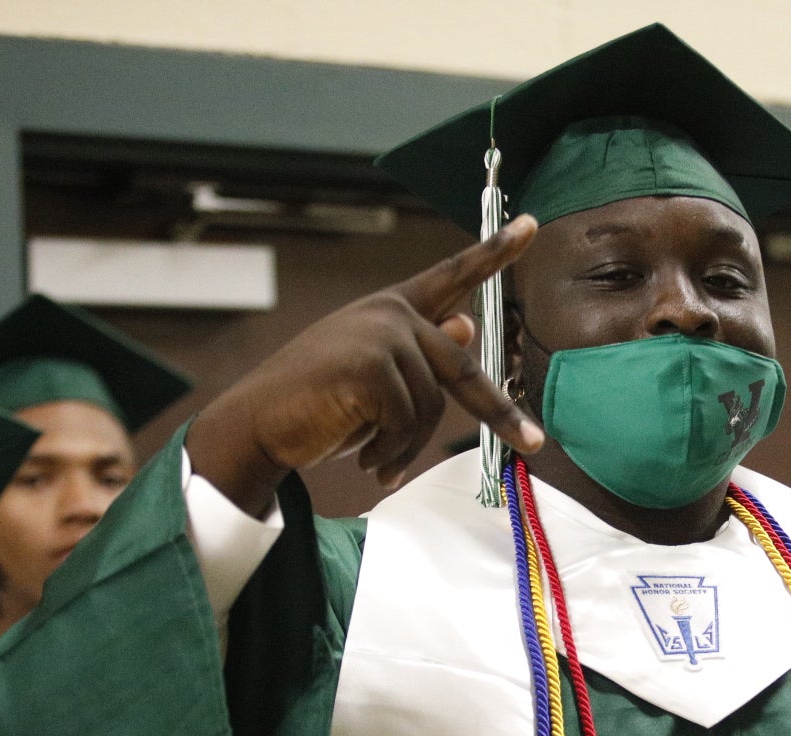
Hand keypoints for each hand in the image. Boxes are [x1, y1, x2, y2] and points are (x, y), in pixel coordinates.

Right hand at [187, 215, 544, 514]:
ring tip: (376, 456)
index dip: (494, 252)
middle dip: (501, 413)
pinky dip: (391, 450)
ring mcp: (381, 335)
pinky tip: (365, 455)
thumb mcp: (377, 378)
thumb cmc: (317, 405)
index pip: (452, 274)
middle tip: (534, 441)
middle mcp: (390, 314)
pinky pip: (408, 421)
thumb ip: (422, 354)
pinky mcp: (370, 365)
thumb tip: (466, 321)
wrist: (256, 424)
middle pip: (462, 368)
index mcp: (393, 309)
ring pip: (432, 406)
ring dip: (407, 445)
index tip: (530, 225)